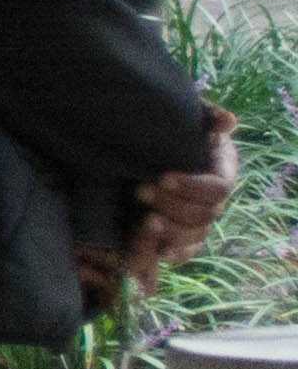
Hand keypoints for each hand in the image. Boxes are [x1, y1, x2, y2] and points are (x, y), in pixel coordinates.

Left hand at [128, 125, 242, 282]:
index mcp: (221, 170)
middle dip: (173, 205)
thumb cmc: (168, 128)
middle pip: (206, 214)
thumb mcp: (185, 116)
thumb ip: (206, 115)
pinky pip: (186, 251)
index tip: (163, 176)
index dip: (193, 186)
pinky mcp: (182, 234)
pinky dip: (175, 254)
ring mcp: (200, 219)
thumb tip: (228, 122)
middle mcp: (214, 199)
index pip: (219, 188)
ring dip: (172, 231)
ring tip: (145, 222)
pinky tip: (160, 254)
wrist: (141, 146)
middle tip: (141, 191)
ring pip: (196, 235)